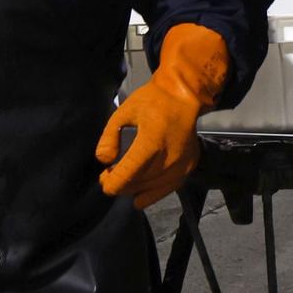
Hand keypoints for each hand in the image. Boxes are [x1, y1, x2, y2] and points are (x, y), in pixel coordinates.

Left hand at [96, 23, 230, 209]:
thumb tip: (104, 161)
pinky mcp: (189, 168)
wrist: (185, 96)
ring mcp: (182, 165)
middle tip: (108, 176)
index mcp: (152, 142)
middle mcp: (169, 158)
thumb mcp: (123, 112)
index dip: (112, 183)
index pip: (128, 174)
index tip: (103, 181)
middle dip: (120, 184)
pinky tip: (139, 196)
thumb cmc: (152, 101)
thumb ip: (110, 137)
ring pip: (151, 189)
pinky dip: (151, 194)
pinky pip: (167, 189)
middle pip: (138, 184)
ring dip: (134, 189)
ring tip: (123, 180)